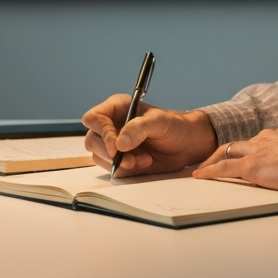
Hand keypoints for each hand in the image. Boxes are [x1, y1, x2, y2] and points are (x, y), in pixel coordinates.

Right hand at [82, 95, 217, 176]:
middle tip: (133, 158)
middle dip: (111, 154)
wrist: (185, 145)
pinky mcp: (119, 160)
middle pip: (92, 140)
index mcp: (117, 108)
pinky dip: (125, 170)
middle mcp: (111, 125)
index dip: (102, 133)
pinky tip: (143, 163)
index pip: (93, 118)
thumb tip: (119, 144)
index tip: (116, 147)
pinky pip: (111, 169)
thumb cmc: (174, 126)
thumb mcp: (159, 121)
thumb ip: (138, 128)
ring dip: (120, 163)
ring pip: (99, 157)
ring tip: (144, 159)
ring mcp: (114, 144)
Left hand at [192, 126, 277, 193]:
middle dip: (222, 152)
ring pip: (226, 152)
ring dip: (211, 161)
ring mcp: (257, 150)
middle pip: (237, 143)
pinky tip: (199, 176)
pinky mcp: (251, 166)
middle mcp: (266, 138)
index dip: (247, 148)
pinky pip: (224, 168)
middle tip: (210, 160)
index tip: (241, 154)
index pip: (257, 141)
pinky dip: (209, 171)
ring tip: (201, 169)